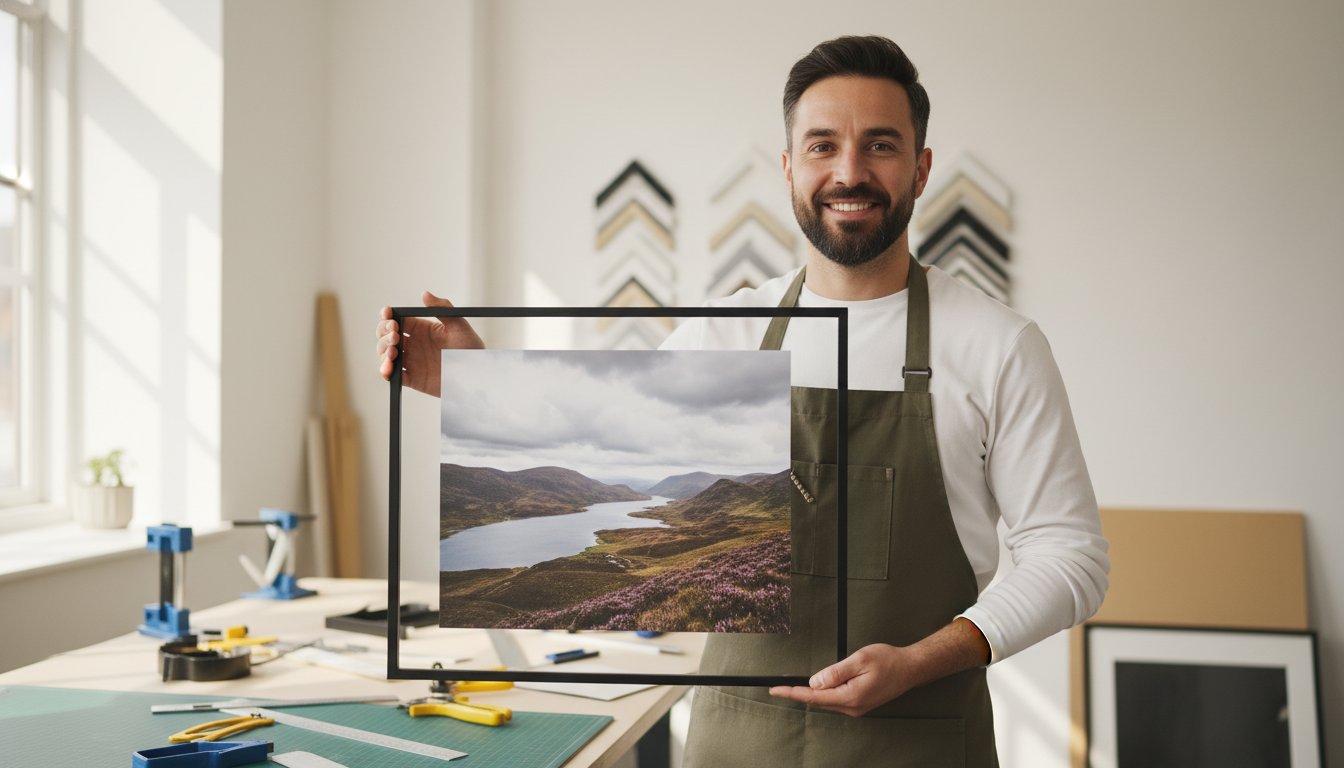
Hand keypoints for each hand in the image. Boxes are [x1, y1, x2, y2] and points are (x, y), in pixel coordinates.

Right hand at [377, 291, 483, 396]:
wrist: (477, 377)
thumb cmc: (472, 350)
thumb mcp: (460, 326)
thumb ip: (443, 309)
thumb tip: (425, 294)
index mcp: (421, 328)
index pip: (397, 319)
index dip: (387, 316)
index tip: (388, 314)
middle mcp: (413, 344)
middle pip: (386, 335)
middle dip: (384, 331)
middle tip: (394, 333)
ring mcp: (411, 361)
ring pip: (386, 353)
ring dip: (383, 349)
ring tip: (393, 350)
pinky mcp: (411, 378)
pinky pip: (393, 375)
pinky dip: (385, 371)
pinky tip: (388, 368)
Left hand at [768, 643, 916, 716]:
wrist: (909, 669)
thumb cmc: (888, 661)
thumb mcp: (859, 660)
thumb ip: (835, 672)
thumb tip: (814, 682)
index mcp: (851, 697)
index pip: (813, 696)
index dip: (792, 692)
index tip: (776, 690)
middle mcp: (852, 707)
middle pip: (817, 701)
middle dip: (797, 693)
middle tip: (778, 687)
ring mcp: (856, 708)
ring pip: (826, 701)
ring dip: (810, 693)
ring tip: (793, 686)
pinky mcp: (859, 704)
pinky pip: (835, 700)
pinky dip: (823, 693)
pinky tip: (817, 686)